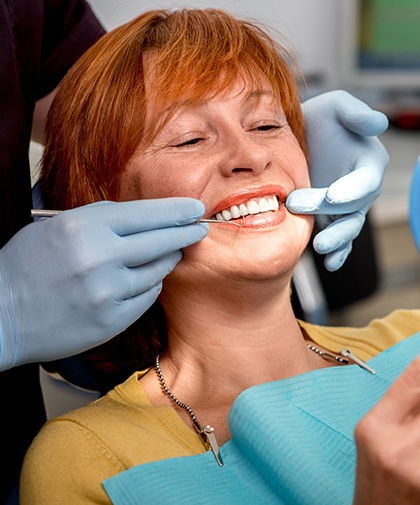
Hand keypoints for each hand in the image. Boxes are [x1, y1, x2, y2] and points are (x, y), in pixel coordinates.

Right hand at [0, 198, 206, 370]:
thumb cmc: (26, 266)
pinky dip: (150, 285)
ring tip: (171, 252)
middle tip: (200, 228)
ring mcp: (107, 292)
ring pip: (158, 270)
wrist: (1, 315)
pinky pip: (147, 296)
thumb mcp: (58, 227)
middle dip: (186, 233)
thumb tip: (147, 218)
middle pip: (161, 241)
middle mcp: (99, 258)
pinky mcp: (111, 320)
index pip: (146, 214)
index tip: (195, 208)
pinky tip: (146, 279)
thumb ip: (102, 220)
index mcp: (83, 227)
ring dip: (168, 259)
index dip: (176, 210)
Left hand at [286, 90, 388, 270]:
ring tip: (320, 247)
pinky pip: (340, 240)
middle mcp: (362, 189)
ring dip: (337, 240)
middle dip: (330, 213)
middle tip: (298, 206)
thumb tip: (379, 123)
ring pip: (348, 228)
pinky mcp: (332, 220)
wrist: (299, 138)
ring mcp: (347, 208)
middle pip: (353, 208)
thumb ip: (356, 114)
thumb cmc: (322, 118)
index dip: (352, 190)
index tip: (333, 196)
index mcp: (369, 162)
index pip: (366, 180)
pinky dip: (338, 253)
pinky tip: (329, 263)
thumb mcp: (336, 106)